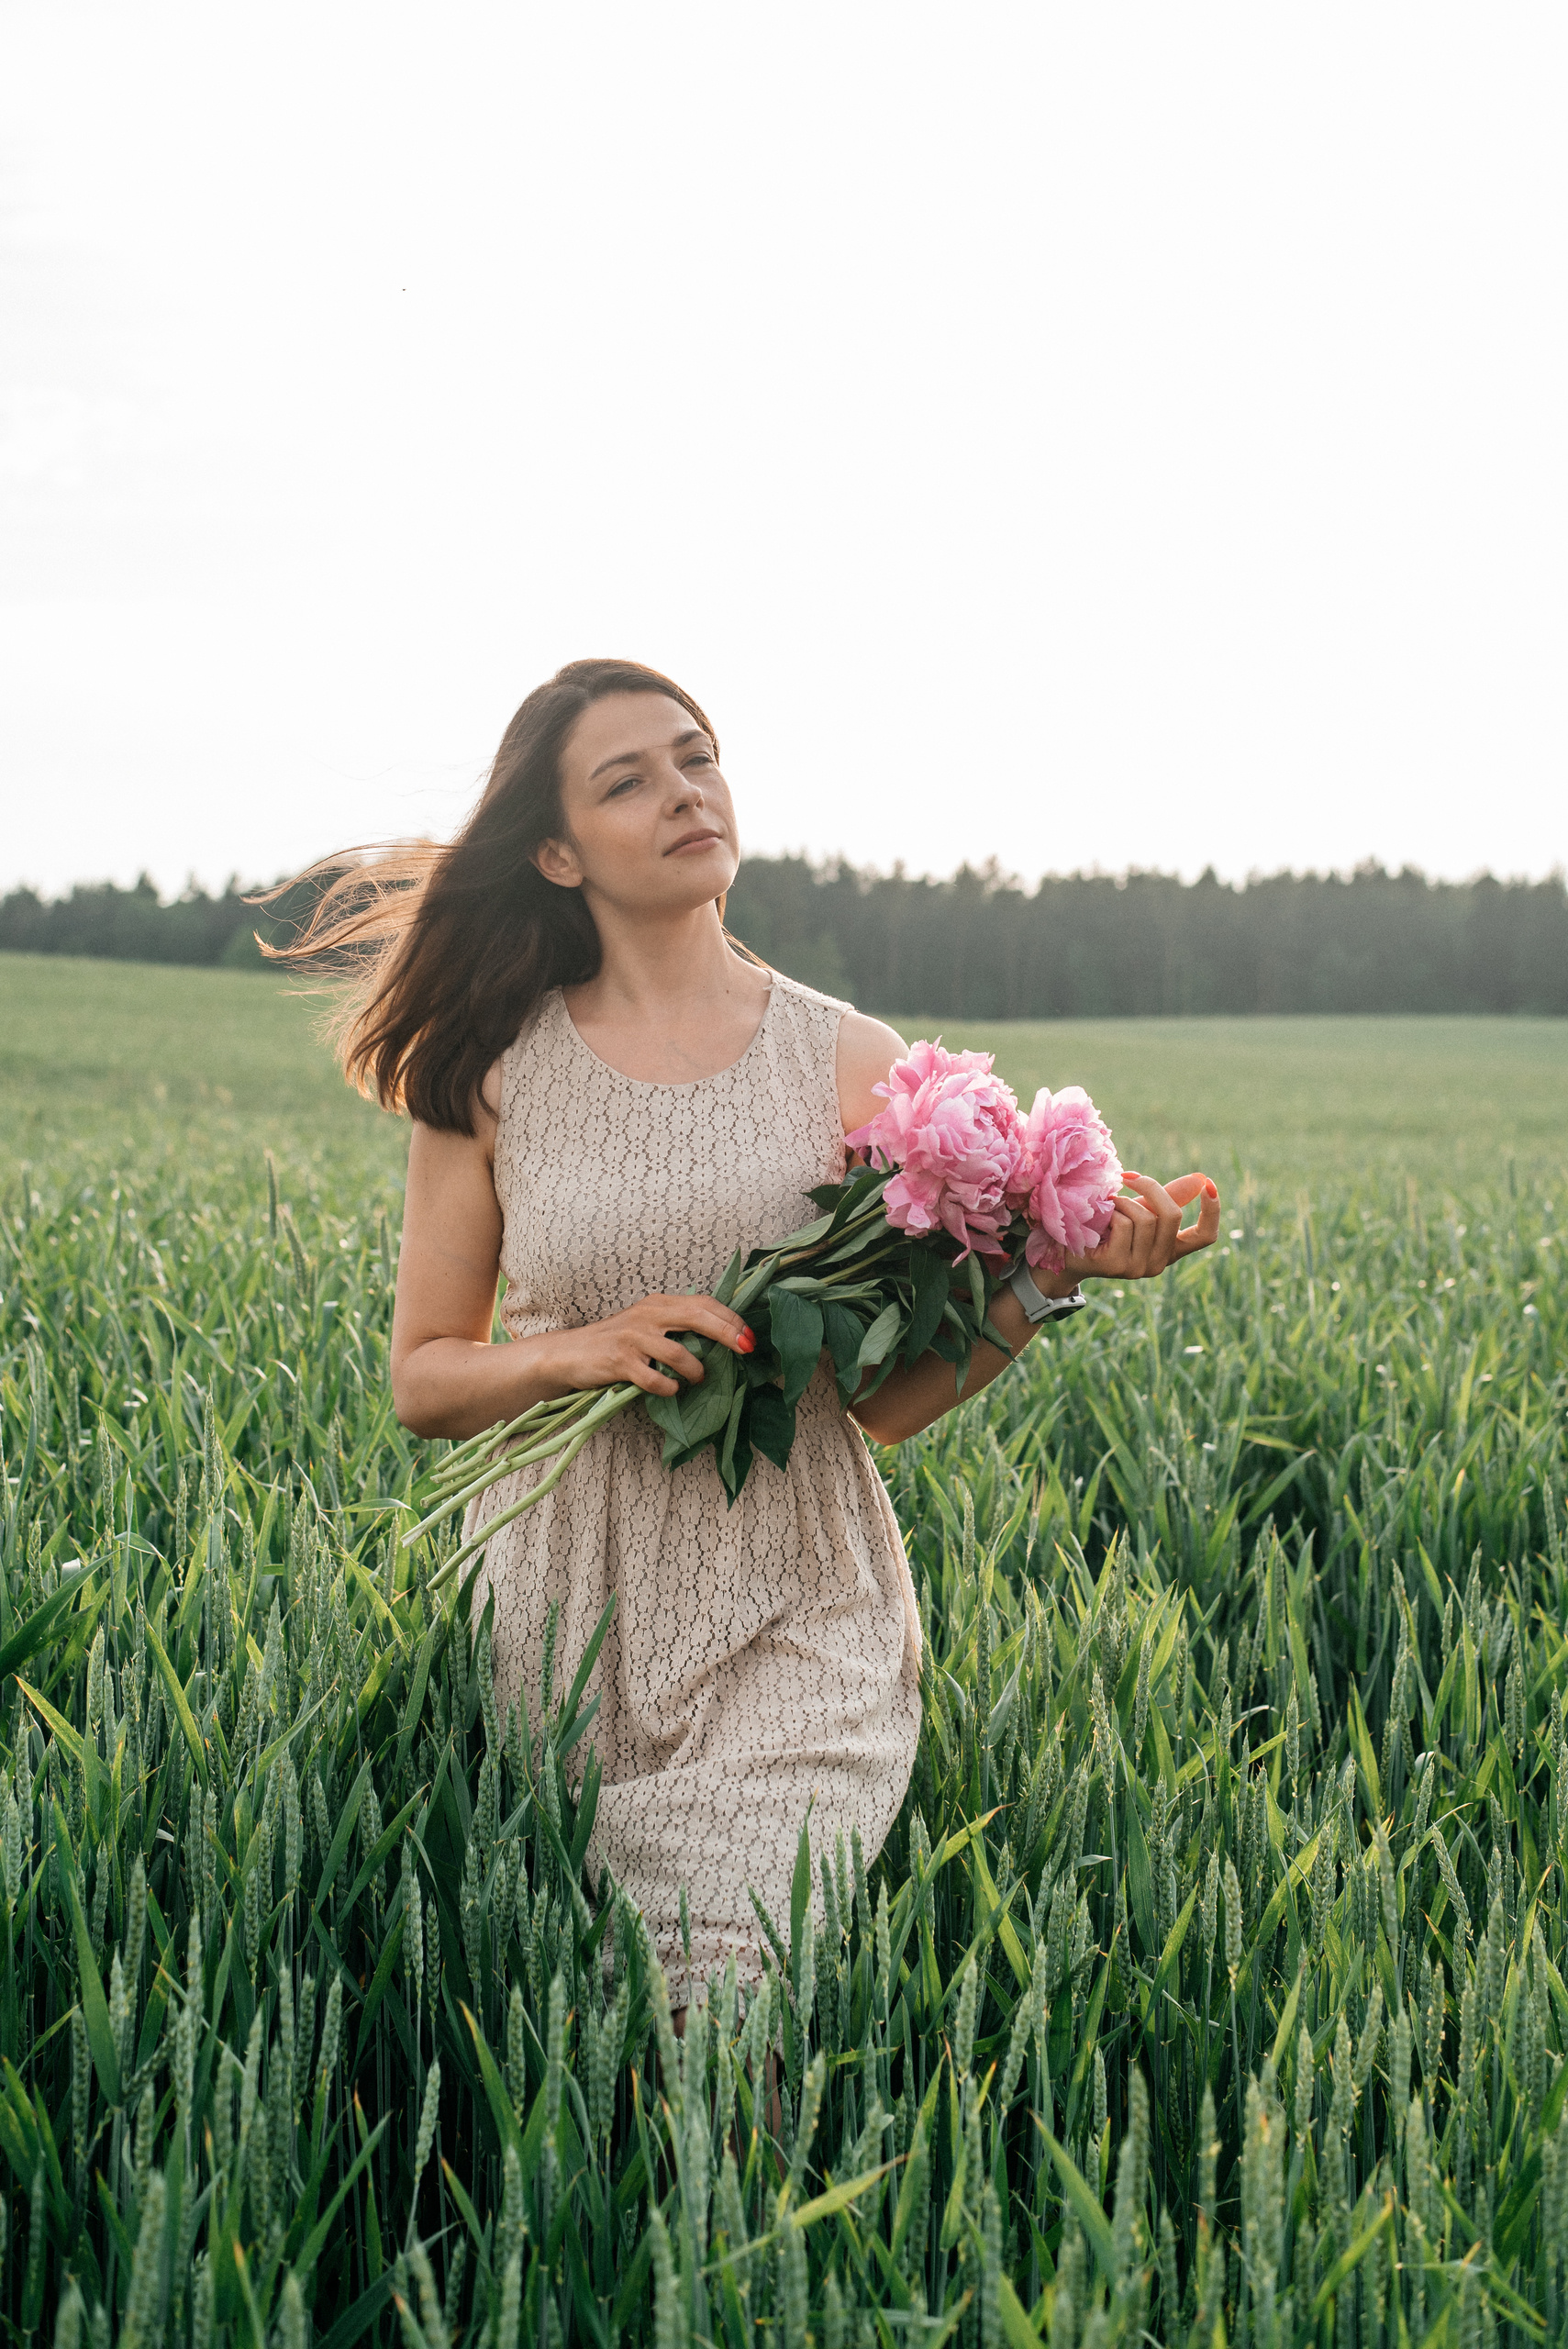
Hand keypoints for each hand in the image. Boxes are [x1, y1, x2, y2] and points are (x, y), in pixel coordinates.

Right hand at [542, 1292, 754, 1399]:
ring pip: (679, 1353)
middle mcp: (648, 1314)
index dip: (729, 1318)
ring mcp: (633, 1337)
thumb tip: (721, 1341)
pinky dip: (669, 1387)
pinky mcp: (619, 1361)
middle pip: (697, 1316)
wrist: (570, 1354)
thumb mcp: (647, 1325)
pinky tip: (671, 1390)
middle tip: (745, 1349)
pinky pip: (655, 1379)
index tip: (749, 1337)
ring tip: (697, 1380)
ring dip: (696, 1370)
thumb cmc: (616, 1343)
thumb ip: (676, 1327)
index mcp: (659, 1303)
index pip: (702, 1303)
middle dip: (726, 1333)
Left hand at [1064, 1173, 1221, 1281]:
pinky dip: (1111, 1212)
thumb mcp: (1139, 1210)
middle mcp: (1159, 1263)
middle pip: (1173, 1216)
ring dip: (1123, 1202)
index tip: (1209, 1184)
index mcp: (1170, 1250)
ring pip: (1146, 1219)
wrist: (1066, 1252)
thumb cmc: (1105, 1227)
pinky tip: (1098, 1220)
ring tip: (1107, 1205)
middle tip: (1129, 1178)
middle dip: (1151, 1188)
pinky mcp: (1120, 1266)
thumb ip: (1169, 1197)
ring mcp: (1140, 1268)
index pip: (1206, 1236)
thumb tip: (1201, 1179)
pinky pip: (1124, 1225)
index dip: (1213, 1211)